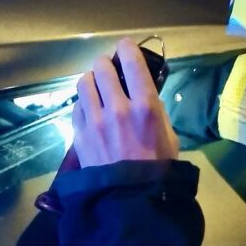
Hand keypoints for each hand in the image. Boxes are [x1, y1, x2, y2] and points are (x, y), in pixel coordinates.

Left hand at [73, 38, 179, 167]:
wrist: (131, 199)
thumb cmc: (158, 169)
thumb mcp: (168, 136)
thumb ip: (155, 111)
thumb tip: (142, 96)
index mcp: (145, 106)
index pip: (132, 62)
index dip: (127, 48)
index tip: (125, 46)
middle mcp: (118, 107)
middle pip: (102, 67)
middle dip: (105, 64)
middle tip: (109, 69)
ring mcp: (95, 121)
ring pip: (84, 83)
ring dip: (90, 80)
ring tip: (95, 87)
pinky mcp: (79, 135)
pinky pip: (76, 107)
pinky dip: (83, 104)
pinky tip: (90, 111)